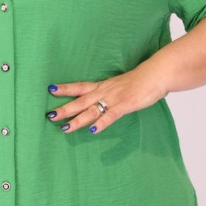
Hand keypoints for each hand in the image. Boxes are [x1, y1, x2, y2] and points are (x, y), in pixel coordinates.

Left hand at [46, 63, 166, 135]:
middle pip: (81, 101)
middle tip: (49, 115)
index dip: (65, 88)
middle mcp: (105, 91)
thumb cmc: (140, 80)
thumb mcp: (120, 85)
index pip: (80, 86)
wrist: (156, 74)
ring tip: (65, 128)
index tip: (50, 89)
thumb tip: (101, 101)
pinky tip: (93, 130)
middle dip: (65, 109)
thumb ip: (110, 93)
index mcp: (103, 86)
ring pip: (92, 110)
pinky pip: (111, 116)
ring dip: (78, 120)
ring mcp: (114, 98)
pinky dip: (102, 123)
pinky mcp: (125, 105)